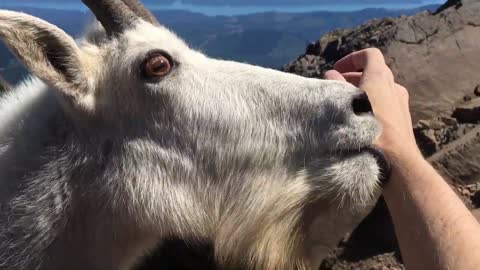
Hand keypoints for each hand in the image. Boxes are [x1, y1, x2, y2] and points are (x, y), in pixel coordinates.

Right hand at [325, 48, 421, 162]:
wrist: (394, 159)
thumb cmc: (367, 127)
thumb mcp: (345, 103)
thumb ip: (336, 84)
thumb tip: (331, 74)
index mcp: (380, 77)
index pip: (369, 55)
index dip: (351, 59)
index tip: (337, 70)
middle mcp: (394, 86)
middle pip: (374, 71)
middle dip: (354, 76)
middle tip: (337, 87)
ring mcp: (401, 102)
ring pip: (381, 89)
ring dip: (363, 91)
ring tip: (347, 104)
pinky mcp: (403, 119)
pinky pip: (386, 103)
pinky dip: (373, 104)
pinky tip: (361, 120)